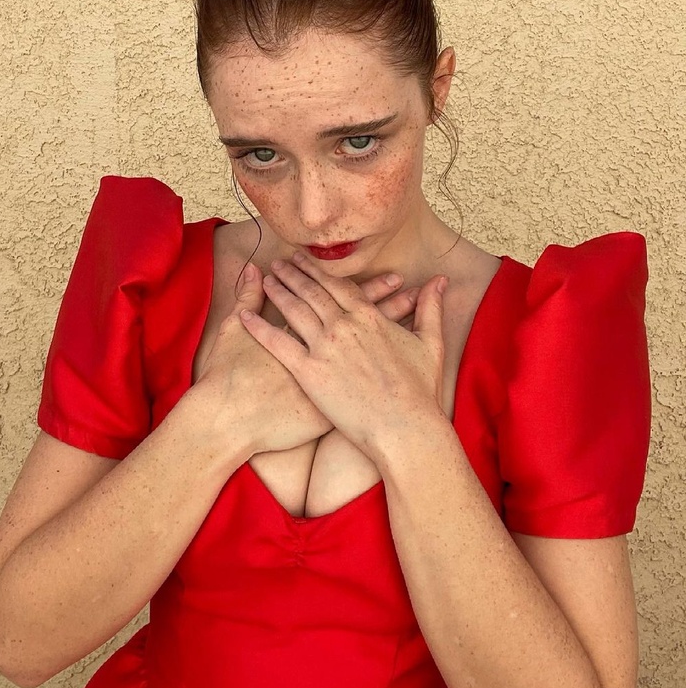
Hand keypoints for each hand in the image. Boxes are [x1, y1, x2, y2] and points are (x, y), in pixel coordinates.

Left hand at [238, 253, 447, 461]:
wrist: (404, 428)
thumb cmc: (420, 391)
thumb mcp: (430, 343)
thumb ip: (431, 308)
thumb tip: (441, 282)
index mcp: (369, 317)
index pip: (337, 285)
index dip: (316, 270)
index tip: (303, 259)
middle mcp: (343, 325)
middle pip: (311, 292)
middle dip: (292, 274)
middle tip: (278, 262)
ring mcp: (324, 347)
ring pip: (293, 310)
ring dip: (277, 291)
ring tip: (265, 279)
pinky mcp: (309, 372)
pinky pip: (278, 344)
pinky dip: (260, 328)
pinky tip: (245, 316)